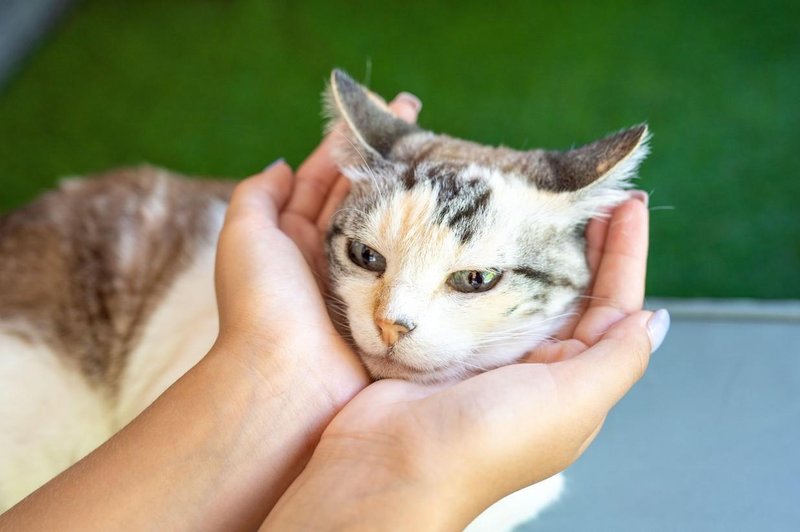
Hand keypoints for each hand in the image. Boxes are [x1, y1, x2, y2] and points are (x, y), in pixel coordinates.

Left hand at [213, 93, 421, 391]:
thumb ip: (257, 196)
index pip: (326, 176)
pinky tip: (451, 215)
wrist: (286, 380)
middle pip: (363, 195)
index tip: (382, 109)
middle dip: (388, 158)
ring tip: (444, 157)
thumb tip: (282, 165)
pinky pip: (411, 264)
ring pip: (391, 225)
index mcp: (294, 236)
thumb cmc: (259, 305)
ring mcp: (363, 281)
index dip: (351, 140)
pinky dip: (427, 239)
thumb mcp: (243, 237)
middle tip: (423, 124)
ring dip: (412, 193)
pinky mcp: (389, 306)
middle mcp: (330, 255)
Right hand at [263, 195, 668, 529]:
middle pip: (571, 291)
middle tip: (585, 192)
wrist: (389, 464)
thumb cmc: (484, 443)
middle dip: (584, 242)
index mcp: (574, 382)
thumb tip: (654, 320)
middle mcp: (536, 367)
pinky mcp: (446, 339)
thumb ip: (617, 361)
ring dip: (534, 246)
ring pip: (522, 286)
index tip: (628, 202)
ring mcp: (489, 351)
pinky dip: (485, 260)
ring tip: (538, 199)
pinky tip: (485, 231)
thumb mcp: (570, 404)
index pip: (614, 307)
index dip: (625, 255)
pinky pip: (475, 290)